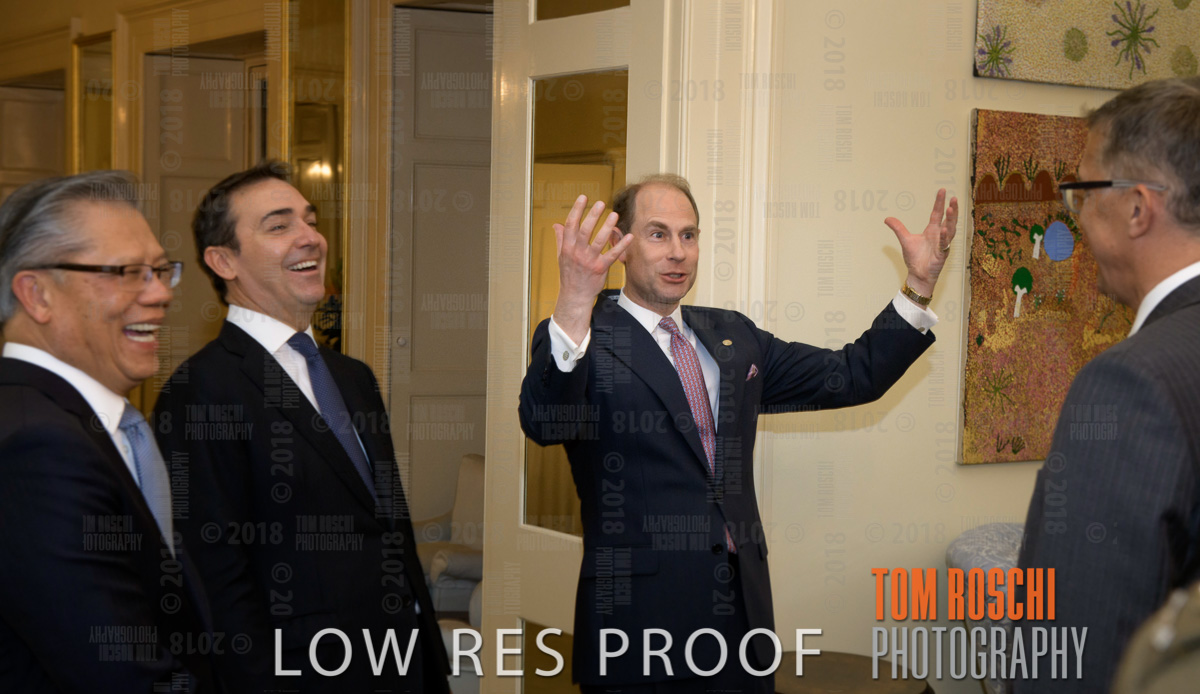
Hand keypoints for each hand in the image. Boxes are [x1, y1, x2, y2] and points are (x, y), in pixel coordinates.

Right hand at [552, 195, 632, 342]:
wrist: (575, 295)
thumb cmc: (569, 274)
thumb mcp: (561, 256)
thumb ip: (560, 239)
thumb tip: (557, 225)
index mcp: (568, 247)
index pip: (571, 225)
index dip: (577, 210)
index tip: (583, 197)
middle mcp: (577, 253)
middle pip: (585, 230)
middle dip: (593, 215)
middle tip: (600, 203)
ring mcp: (589, 261)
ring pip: (599, 241)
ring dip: (607, 227)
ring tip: (614, 215)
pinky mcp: (601, 269)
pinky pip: (612, 255)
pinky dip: (621, 246)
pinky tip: (629, 236)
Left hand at [884, 188, 957, 297]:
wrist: (917, 274)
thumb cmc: (915, 258)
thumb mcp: (905, 240)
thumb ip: (898, 228)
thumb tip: (887, 218)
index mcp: (932, 230)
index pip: (937, 213)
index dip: (939, 203)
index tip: (942, 191)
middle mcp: (939, 235)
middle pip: (948, 220)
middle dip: (952, 209)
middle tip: (954, 198)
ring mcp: (942, 244)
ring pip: (949, 230)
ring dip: (951, 220)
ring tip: (951, 209)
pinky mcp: (942, 254)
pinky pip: (944, 244)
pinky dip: (944, 237)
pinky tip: (943, 229)